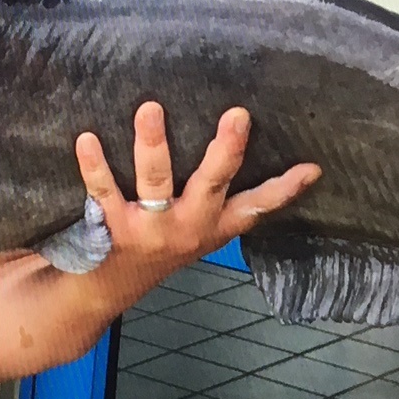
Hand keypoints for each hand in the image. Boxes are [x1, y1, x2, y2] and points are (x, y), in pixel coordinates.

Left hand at [74, 100, 319, 280]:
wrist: (106, 288)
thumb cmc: (161, 244)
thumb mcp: (204, 230)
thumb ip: (235, 202)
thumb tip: (300, 169)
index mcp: (213, 226)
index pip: (256, 206)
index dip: (285, 190)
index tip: (310, 167)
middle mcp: (187, 227)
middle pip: (212, 184)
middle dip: (225, 150)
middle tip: (237, 115)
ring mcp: (150, 228)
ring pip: (155, 181)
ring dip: (153, 144)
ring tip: (150, 109)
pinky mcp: (113, 227)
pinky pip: (103, 191)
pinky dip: (94, 165)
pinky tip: (87, 139)